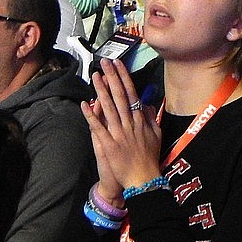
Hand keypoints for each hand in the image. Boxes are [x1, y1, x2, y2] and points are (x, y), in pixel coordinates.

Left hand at [80, 59, 161, 191]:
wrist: (143, 178)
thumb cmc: (149, 158)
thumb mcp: (156, 135)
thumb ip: (151, 118)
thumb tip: (146, 105)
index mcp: (140, 120)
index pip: (131, 93)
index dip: (124, 78)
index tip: (118, 64)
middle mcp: (129, 122)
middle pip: (120, 95)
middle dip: (112, 77)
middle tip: (105, 62)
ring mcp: (118, 133)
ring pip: (109, 107)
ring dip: (102, 90)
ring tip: (96, 76)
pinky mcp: (108, 144)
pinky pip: (98, 127)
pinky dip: (91, 115)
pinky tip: (85, 103)